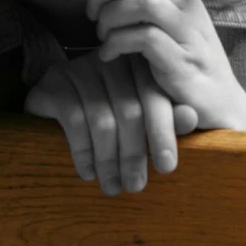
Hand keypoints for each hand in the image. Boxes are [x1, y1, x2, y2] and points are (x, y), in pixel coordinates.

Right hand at [23, 50, 197, 195]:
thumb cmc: (110, 114)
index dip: (162, 132)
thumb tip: (191, 116)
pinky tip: (87, 173)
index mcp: (137, 62)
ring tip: (112, 186)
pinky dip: (83, 152)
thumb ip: (166, 116)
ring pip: (102, 119)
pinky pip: (74, 119)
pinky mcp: (54, 81)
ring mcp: (79, 68)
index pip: (154, 96)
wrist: (54, 105)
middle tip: (135, 186)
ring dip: (109, 160)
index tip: (167, 167)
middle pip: (129, 110)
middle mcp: (109, 60)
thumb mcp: (142, 116)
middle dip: (134, 154)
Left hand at [87, 0, 245, 131]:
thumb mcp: (166, 24)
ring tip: (102, 35)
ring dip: (113, 16)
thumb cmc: (182, 62)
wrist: (222, 107)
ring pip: (146, 2)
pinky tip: (108, 55)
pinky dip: (118, 43)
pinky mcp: (184, 63)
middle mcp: (189, 6)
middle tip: (94, 14)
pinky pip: (146, 38)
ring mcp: (190, 34)